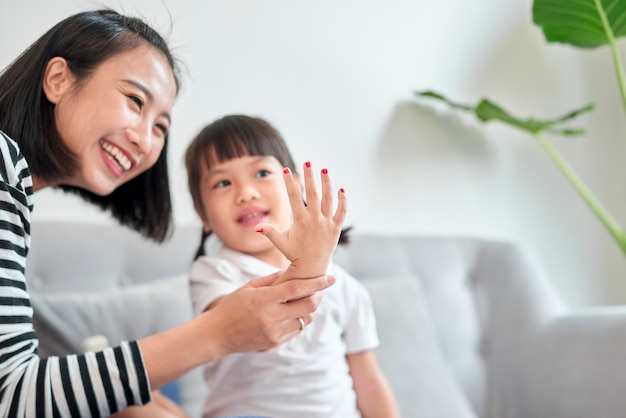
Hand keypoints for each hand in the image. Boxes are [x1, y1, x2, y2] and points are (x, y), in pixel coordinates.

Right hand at [206, 272, 335, 354]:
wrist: (218, 333)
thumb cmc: (233, 305)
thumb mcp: (250, 287)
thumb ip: (273, 279)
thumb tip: (294, 271)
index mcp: (263, 299)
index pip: (296, 289)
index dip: (316, 283)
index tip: (330, 277)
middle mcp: (270, 317)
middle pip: (307, 306)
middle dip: (318, 296)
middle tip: (320, 290)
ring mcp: (273, 333)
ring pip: (305, 319)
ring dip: (308, 309)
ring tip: (301, 301)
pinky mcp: (274, 343)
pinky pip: (296, 330)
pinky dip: (297, 320)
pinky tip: (288, 314)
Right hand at [255, 162, 346, 282]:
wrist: (312, 268)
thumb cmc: (294, 254)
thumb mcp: (281, 243)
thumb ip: (270, 232)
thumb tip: (256, 227)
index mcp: (301, 221)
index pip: (294, 197)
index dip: (290, 182)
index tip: (286, 170)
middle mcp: (315, 220)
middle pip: (313, 193)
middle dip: (310, 176)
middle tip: (308, 162)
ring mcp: (327, 223)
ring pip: (328, 199)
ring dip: (327, 184)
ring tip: (324, 170)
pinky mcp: (336, 228)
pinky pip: (341, 212)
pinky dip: (343, 201)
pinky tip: (341, 189)